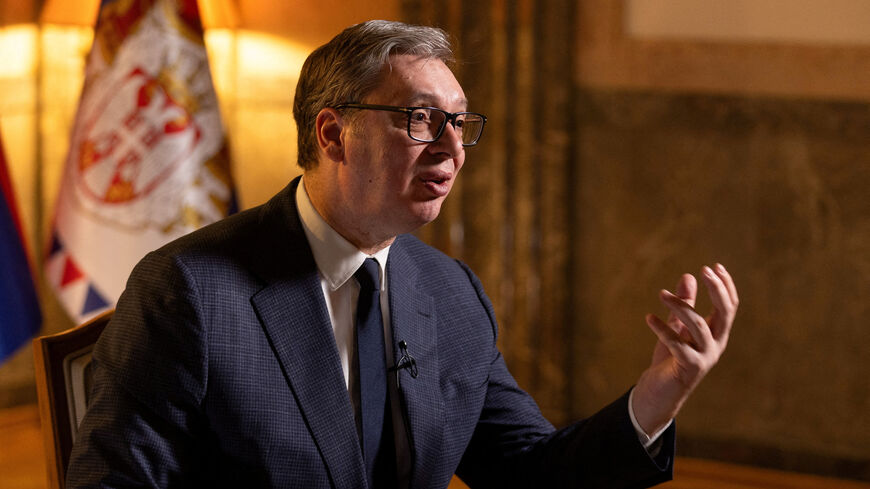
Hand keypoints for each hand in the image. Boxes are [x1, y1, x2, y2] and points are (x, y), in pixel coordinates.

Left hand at [631, 264, 738, 435]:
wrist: (659, 393)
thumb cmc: (669, 359)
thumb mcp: (677, 327)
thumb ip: (685, 305)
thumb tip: (688, 277)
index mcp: (716, 333)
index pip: (730, 306)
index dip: (726, 286)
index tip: (715, 266)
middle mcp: (715, 344)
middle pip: (725, 313)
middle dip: (717, 290)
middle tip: (704, 270)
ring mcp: (705, 357)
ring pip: (698, 325)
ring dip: (680, 306)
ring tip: (661, 293)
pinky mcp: (689, 368)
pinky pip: (677, 344)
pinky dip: (662, 329)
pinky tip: (648, 318)